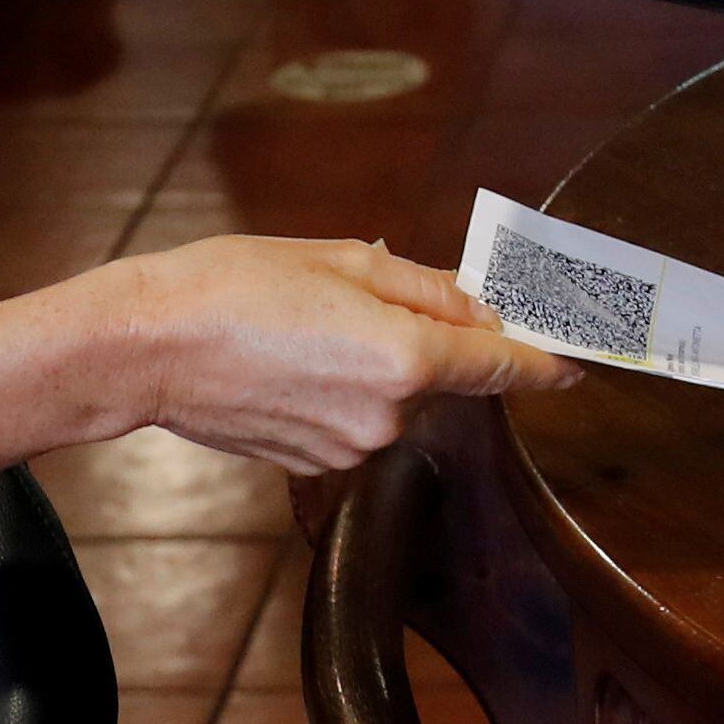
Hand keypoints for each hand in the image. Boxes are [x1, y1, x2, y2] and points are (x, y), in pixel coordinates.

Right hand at [102, 234, 576, 472]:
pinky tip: (291, 361)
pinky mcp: (316, 464)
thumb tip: (479, 301)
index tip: (578, 363)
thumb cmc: (231, 288)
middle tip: (362, 298)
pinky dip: (342, 391)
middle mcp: (389, 416)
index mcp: (405, 357)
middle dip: (425, 339)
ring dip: (377, 366)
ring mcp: (351, 448)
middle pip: (443, 377)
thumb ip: (424, 286)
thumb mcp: (339, 260)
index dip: (547, 362)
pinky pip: (355, 420)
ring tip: (307, 326)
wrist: (144, 348)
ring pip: (397, 400)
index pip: (504, 364)